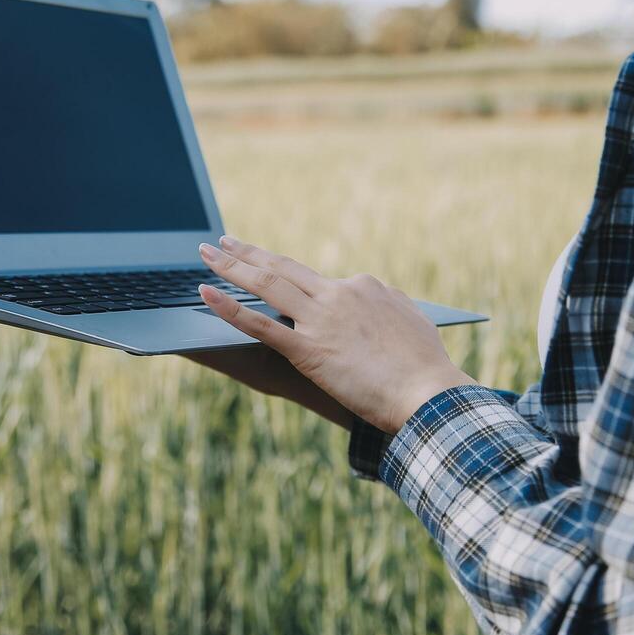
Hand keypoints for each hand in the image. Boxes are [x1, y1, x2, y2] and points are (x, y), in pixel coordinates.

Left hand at [196, 235, 475, 434]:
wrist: (428, 393)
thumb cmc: (426, 367)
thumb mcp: (412, 321)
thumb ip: (388, 306)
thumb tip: (377, 294)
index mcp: (363, 287)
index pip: (320, 281)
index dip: (296, 285)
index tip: (277, 283)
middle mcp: (338, 294)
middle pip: (282, 268)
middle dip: (247, 253)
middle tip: (222, 241)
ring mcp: (321, 320)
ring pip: (266, 285)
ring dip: (230, 267)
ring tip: (205, 253)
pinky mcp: (308, 350)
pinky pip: (259, 324)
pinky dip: (229, 307)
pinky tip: (205, 293)